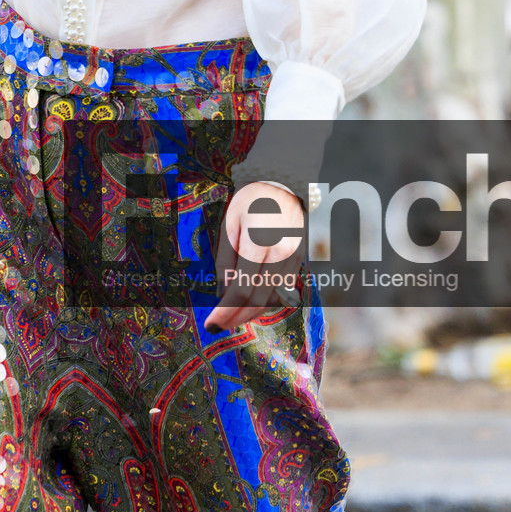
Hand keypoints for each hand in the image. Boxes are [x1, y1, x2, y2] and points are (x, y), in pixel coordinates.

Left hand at [204, 181, 304, 330]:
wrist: (284, 185)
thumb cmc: (251, 202)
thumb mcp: (229, 226)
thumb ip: (226, 261)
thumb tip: (223, 293)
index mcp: (258, 243)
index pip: (242, 290)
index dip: (225, 312)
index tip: (210, 324)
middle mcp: (280, 254)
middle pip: (257, 300)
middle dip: (235, 318)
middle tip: (217, 327)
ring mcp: (293, 259)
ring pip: (272, 299)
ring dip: (250, 314)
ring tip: (230, 318)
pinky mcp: (300, 261)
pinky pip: (283, 290)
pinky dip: (265, 302)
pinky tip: (249, 305)